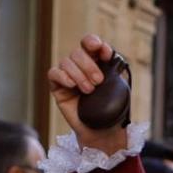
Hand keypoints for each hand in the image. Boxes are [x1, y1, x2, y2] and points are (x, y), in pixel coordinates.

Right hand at [47, 34, 128, 157]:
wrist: (103, 130)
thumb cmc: (112, 108)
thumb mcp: (119, 86)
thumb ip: (115, 69)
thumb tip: (112, 55)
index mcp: (96, 62)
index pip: (89, 43)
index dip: (93, 43)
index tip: (103, 51)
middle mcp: (80, 66)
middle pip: (77, 52)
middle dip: (89, 65)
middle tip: (99, 81)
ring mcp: (68, 75)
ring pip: (66, 62)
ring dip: (79, 75)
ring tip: (89, 90)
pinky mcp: (58, 87)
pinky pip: (53, 73)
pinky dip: (63, 76)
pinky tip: (72, 85)